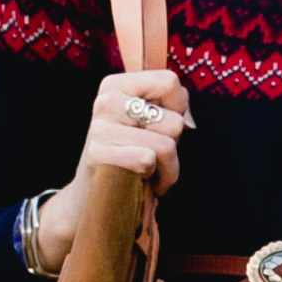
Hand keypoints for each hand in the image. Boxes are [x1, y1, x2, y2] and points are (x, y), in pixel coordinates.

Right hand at [33, 70, 193, 273]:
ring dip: (169, 169)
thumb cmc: (130, 158)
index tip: (164, 128)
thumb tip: (188, 122)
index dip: (179, 110)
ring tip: (151, 173)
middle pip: (174, 120)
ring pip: (166, 145)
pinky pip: (149, 160)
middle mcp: (105, 101)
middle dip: (173, 146)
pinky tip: (142, 184)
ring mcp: (99, 128)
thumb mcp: (148, 124)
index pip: (170, 82)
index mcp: (116, 85)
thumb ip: (170, 108)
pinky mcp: (98, 154)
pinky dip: (157, 181)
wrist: (92, 199)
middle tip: (153, 157)